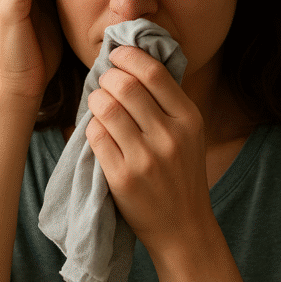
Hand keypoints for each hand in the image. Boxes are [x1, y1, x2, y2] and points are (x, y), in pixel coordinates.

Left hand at [85, 46, 214, 257]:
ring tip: (98, 102)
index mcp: (189, 119)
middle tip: (105, 81)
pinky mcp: (122, 177)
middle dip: (108, 77)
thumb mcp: (190, 134)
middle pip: (126, 86)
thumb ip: (168, 102)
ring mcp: (145, 158)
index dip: (130, 56)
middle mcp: (170, 136)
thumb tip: (133, 62)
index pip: (154, 72)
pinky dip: (91, 126)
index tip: (118, 54)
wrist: (183, 227)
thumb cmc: (181, 174)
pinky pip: (95, 136)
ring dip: (95, 99)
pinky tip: (97, 128)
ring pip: (107, 108)